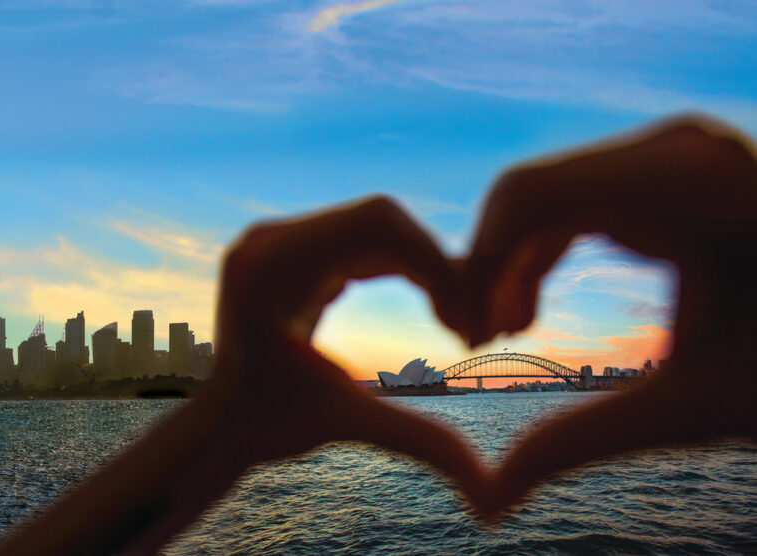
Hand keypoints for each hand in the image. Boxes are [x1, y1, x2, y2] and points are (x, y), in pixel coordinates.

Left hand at [0, 197, 488, 554]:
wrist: (217, 425)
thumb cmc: (269, 428)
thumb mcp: (346, 424)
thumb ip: (418, 442)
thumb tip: (491, 496)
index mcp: (270, 264)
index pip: (375, 224)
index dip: (434, 262)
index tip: (462, 321)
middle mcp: (268, 238)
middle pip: (378, 218)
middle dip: (433, 264)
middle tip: (466, 322)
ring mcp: (276, 239)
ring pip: (373, 225)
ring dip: (420, 264)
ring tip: (450, 317)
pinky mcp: (288, 249)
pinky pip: (356, 238)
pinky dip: (397, 264)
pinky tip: (424, 300)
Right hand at [462, 113, 756, 517]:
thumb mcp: (702, 405)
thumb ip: (589, 437)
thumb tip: (490, 500)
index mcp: (697, 178)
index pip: (536, 194)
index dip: (483, 264)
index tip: (471, 338)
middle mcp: (678, 148)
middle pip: (530, 194)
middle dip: (490, 270)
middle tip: (477, 342)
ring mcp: (669, 157)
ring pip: (542, 199)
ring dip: (507, 266)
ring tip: (504, 331)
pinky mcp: (661, 177)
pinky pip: (570, 205)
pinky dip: (536, 257)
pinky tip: (528, 312)